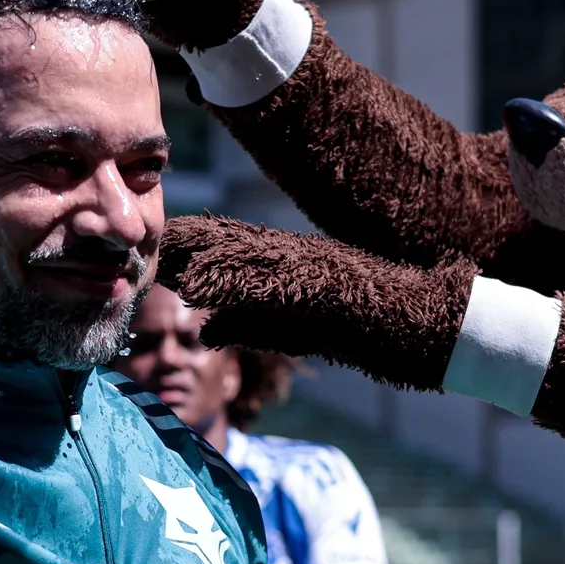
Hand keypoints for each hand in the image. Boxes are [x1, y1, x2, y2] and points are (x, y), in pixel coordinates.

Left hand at [156, 216, 478, 389]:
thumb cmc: (378, 326)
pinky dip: (239, 282)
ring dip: (197, 254)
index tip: (134, 246)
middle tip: (121, 237)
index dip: (179, 246)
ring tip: (151, 252)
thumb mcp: (302, 326)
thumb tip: (201, 326)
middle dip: (177, 241)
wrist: (444, 324)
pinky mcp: (331, 285)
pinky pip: (278, 282)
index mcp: (288, 264)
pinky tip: (204, 286)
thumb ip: (254, 323)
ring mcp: (314, 268)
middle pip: (226, 242)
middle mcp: (296, 257)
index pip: (224, 248)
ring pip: (245, 255)